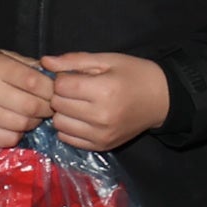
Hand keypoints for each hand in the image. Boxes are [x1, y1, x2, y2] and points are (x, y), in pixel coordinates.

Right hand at [0, 49, 53, 145]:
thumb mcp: (1, 57)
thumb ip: (27, 65)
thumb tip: (56, 77)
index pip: (34, 82)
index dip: (51, 90)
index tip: (56, 92)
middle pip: (31, 106)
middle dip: (46, 108)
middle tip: (48, 107)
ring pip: (21, 125)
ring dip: (33, 122)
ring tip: (31, 115)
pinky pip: (7, 140)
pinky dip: (17, 134)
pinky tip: (15, 126)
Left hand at [39, 51, 171, 148]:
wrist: (162, 100)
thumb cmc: (135, 74)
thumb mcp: (108, 60)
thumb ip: (74, 61)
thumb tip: (44, 62)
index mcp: (104, 90)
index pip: (61, 86)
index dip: (63, 78)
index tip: (74, 76)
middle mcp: (101, 116)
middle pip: (58, 105)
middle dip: (62, 95)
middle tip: (76, 90)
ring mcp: (101, 134)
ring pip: (59, 123)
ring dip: (63, 112)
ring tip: (78, 104)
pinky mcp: (101, 146)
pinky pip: (68, 139)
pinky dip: (69, 127)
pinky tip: (81, 118)